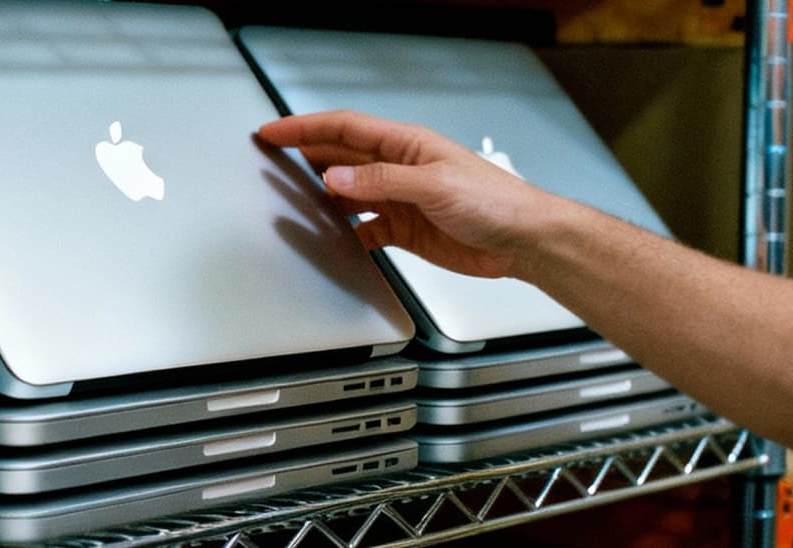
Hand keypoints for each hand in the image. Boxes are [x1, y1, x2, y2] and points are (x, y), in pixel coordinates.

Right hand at [257, 110, 564, 278]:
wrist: (523, 241)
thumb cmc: (496, 201)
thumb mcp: (434, 185)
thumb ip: (382, 180)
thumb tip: (336, 175)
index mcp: (406, 145)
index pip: (344, 128)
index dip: (304, 127)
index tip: (273, 131)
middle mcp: (399, 168)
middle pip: (341, 156)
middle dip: (304, 154)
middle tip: (270, 158)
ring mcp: (401, 199)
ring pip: (349, 192)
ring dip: (322, 195)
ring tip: (292, 199)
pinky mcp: (406, 229)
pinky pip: (365, 228)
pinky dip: (346, 233)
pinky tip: (334, 237)